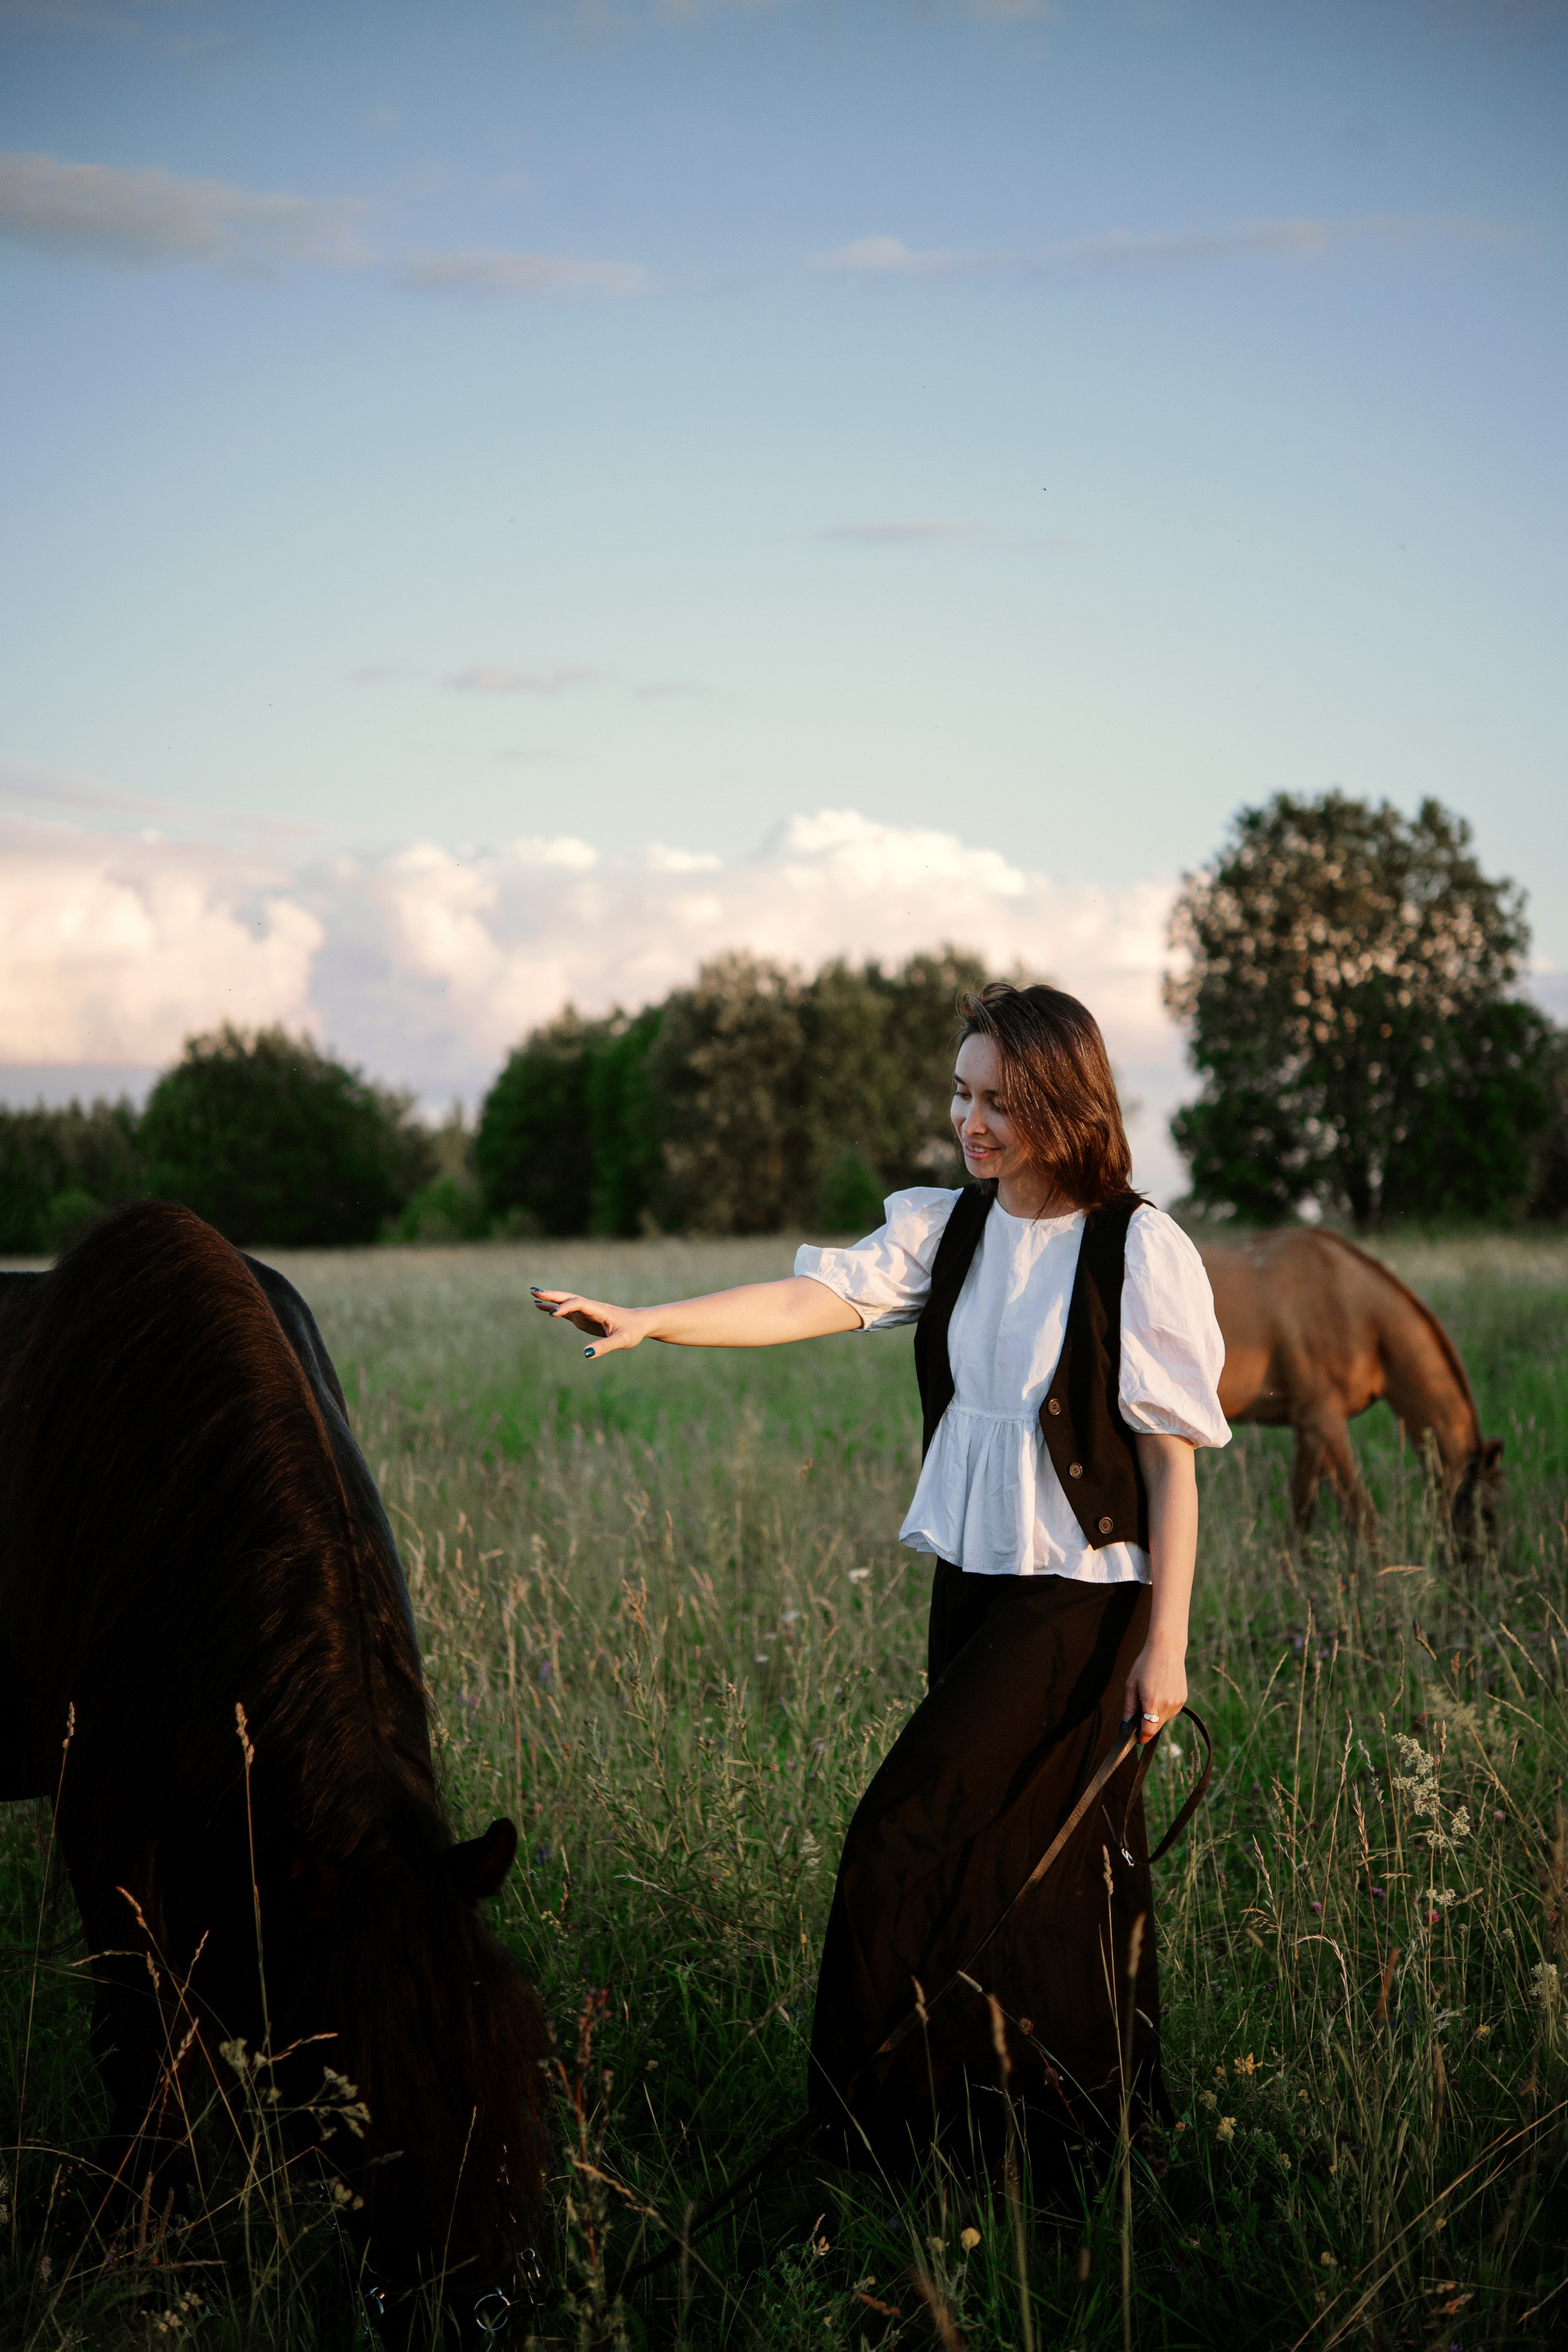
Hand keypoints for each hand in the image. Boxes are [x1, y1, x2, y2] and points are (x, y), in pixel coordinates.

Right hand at [531, 1289, 652, 1358]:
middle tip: (534, 1291)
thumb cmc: (633, 1331)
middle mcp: (590, 1308)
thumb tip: (586, 1353)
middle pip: (569, 1298)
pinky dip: (554, 1308)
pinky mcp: (584, 1318)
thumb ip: (605, 1347)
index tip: (553, 1313)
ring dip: (550, 1299)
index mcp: (599, 1310)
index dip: (565, 1307)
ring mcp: (586, 1312)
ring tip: (533, 1295)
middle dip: (552, 1295)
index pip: (579, 1304)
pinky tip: (542, 1307)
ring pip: (566, 1303)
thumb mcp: (622, 1341)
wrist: (639, 1323)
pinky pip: (567, 1312)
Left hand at [1122, 1636, 1187, 1744]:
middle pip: (1156, 1727)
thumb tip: (1125, 1724)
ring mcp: (1177, 1702)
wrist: (1166, 1649)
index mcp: (1152, 1700)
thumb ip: (1129, 1707)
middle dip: (1147, 1726)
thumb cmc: (1145, 1664)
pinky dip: (1164, 1709)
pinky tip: (1160, 1693)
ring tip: (1150, 1697)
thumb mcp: (1131, 1684)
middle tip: (1139, 1714)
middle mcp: (1167, 1704)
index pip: (1149, 1730)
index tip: (1137, 1739)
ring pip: (1164, 1720)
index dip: (1142, 1737)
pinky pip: (1171, 1712)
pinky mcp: (1183, 1699)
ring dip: (1156, 1717)